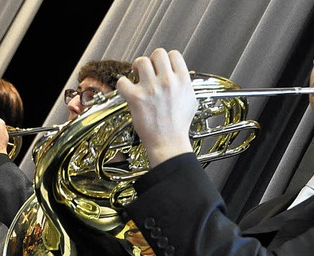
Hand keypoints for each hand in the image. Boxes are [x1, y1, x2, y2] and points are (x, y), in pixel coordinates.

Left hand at [117, 48, 197, 167]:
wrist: (168, 143)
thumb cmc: (179, 126)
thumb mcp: (191, 101)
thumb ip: (185, 85)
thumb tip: (181, 76)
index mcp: (183, 81)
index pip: (174, 54)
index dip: (166, 58)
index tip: (162, 66)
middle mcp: (168, 82)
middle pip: (157, 54)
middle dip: (152, 61)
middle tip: (147, 70)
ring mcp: (151, 89)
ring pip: (141, 61)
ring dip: (137, 68)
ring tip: (136, 76)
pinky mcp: (136, 98)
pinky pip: (123, 81)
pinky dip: (122, 84)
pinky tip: (127, 90)